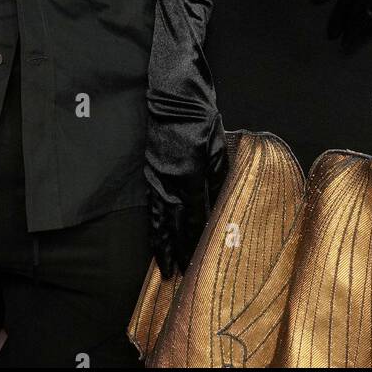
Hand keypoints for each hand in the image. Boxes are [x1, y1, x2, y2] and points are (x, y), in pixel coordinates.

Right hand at [145, 112, 228, 279]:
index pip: (195, 216)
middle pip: (175, 223)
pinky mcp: (150, 171)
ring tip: (164, 266)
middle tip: (177, 275)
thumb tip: (221, 204)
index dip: (196, 240)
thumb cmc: (201, 119)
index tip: (198, 260)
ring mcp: (157, 177)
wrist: (174, 97)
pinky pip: (151, 205)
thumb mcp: (217, 147)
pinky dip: (153, 224)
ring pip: (159, 218)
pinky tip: (155, 236)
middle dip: (177, 250)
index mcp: (191, 175)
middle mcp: (171, 181)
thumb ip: (218, 178)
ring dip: (162, 244)